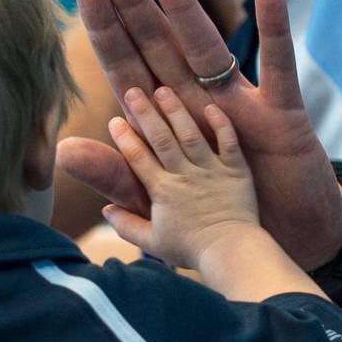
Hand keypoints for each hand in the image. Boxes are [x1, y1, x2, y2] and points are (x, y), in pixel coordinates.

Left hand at [58, 0, 341, 268]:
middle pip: (159, 46)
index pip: (128, 68)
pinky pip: (278, 68)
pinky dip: (275, 32)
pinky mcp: (282, 115)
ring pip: (207, 48)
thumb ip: (116, 173)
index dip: (107, 30)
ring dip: (184, 8)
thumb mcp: (159, 197)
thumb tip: (60, 151)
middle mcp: (198, 102)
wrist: (283, 240)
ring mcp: (239, 104)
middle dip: (134, 5)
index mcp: (166, 121)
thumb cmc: (220, 214)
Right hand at [102, 88, 263, 268]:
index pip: (138, 158)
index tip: (115, 120)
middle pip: (161, 138)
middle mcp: (184, 174)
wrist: (230, 252)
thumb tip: (105, 211)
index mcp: (162, 190)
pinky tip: (209, 106)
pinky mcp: (235, 170)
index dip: (124, 137)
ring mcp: (211, 170)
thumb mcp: (152, 243)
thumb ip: (126, 225)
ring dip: (176, 110)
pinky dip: (220, 123)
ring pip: (190, 134)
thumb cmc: (190, 249)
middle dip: (145, 113)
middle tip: (133, 91)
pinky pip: (228, 141)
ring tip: (163, 90)